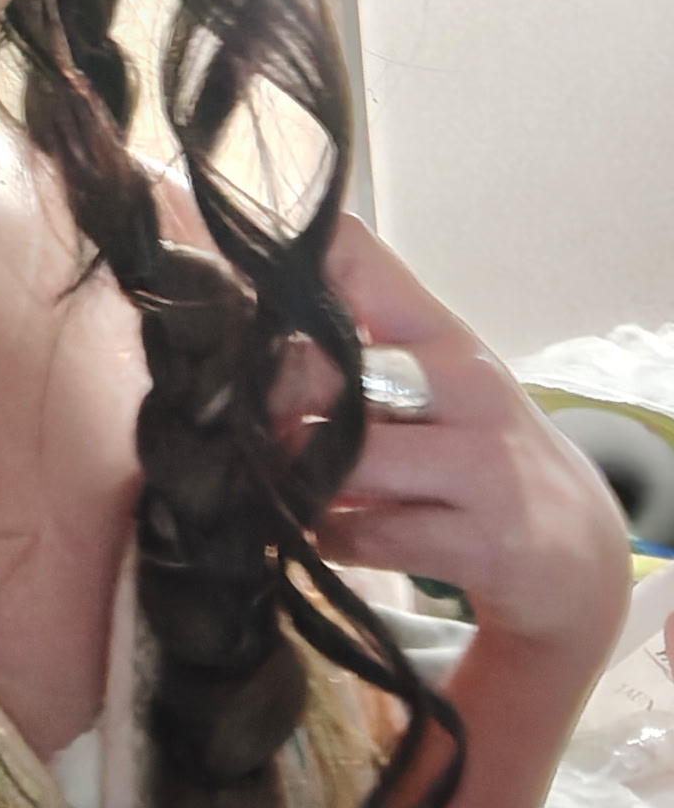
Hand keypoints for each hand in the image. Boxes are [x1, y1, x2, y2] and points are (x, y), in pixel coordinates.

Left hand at [272, 216, 628, 663]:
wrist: (574, 552)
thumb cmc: (473, 450)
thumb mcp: (424, 384)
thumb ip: (346, 345)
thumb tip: (233, 321)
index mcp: (436, 332)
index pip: (350, 255)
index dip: (282, 271)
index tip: (235, 307)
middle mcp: (463, 382)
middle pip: (325, 364)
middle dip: (271, 403)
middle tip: (252, 430)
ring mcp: (481, 461)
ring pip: (345, 454)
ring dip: (299, 479)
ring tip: (293, 485)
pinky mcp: (485, 540)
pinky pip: (370, 533)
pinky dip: (334, 536)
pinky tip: (334, 533)